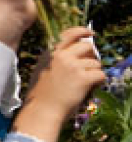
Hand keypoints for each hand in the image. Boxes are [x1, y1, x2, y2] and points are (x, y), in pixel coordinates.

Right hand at [13, 27, 104, 141]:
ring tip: (85, 84)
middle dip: (92, 56)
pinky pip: (101, 75)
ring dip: (94, 73)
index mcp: (50, 53)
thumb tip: (76, 54)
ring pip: (95, 63)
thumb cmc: (41, 95)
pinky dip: (98, 82)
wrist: (42, 110)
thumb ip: (55, 60)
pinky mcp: (83, 78)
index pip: (70, 34)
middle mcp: (61, 56)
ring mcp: (73, 66)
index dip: (82, 31)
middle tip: (90, 66)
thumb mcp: (41, 70)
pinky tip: (90, 88)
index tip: (90, 34)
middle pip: (87, 46)